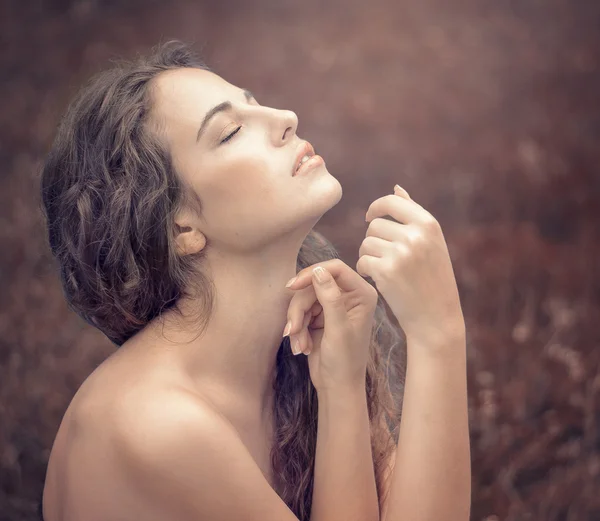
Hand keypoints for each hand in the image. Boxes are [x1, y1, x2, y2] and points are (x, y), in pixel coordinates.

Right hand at [284, 259, 378, 392]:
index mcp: (362, 294)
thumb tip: (318, 270)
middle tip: (293, 330)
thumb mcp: (338, 328)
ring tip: (299, 344)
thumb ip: (330, 298)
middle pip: (313, 285)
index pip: (335, 269)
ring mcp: (333, 305)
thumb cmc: (345, 361)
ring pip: (303, 299)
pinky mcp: (320, 316)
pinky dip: (297, 329)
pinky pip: (300, 312)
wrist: (336, 387)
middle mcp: (348, 296)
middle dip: (300, 308)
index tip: (293, 286)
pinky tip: (301, 346)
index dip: (312, 274)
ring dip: (297, 322)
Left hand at [358, 185, 464, 348]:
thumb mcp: (431, 243)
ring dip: (368, 255)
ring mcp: (401, 253)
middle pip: (375, 225)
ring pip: (366, 243)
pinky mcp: (386, 271)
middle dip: (374, 240)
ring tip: (383, 269)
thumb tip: (396, 187)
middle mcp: (416, 235)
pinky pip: (362, 260)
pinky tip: (377, 279)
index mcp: (429, 224)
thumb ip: (413, 214)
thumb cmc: (433, 279)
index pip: (391, 201)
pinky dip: (365, 269)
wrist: (436, 318)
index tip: (370, 217)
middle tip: (384, 257)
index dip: (375, 207)